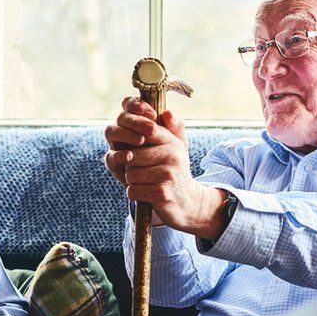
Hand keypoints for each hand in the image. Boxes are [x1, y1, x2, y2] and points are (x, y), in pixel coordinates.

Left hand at [104, 97, 226, 238]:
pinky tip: (146, 193)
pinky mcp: (162, 193)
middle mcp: (173, 155)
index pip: (145, 130)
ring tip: (146, 182)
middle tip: (142, 170)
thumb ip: (168, 128)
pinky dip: (135, 194)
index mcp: (173, 141)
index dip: (132, 136)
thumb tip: (167, 113)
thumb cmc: (172, 171)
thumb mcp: (173, 147)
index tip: (133, 146)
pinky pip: (133, 190)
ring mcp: (168, 174)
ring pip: (130, 173)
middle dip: (131, 165)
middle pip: (132, 155)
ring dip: (133, 181)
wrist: (186, 202)